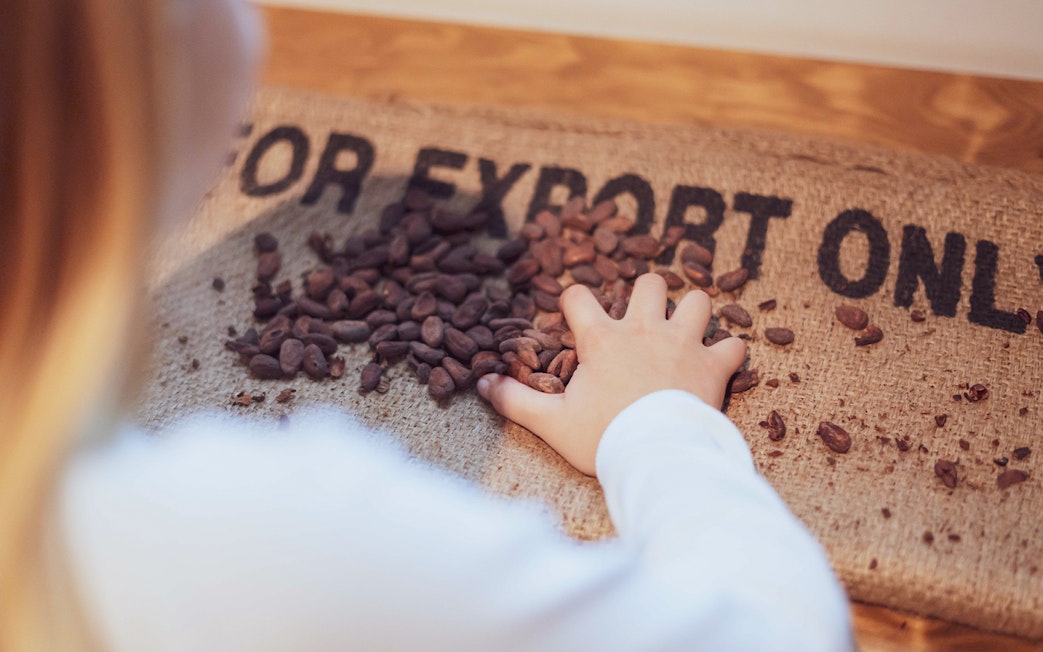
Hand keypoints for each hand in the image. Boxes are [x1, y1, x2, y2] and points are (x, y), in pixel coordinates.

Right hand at [477, 273, 746, 475]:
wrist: (655, 457)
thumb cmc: (602, 437)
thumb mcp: (551, 421)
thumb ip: (515, 400)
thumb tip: (482, 384)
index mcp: (602, 339)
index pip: (579, 297)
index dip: (573, 302)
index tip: (573, 319)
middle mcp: (644, 330)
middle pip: (650, 283)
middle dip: (647, 296)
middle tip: (641, 322)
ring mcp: (683, 343)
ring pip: (698, 301)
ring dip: (693, 313)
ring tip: (683, 332)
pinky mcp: (714, 365)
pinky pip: (734, 344)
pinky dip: (728, 352)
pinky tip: (719, 363)